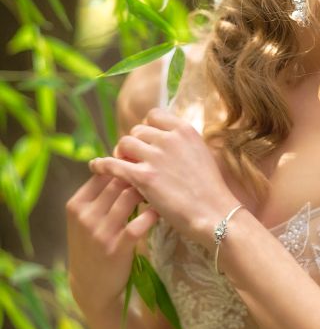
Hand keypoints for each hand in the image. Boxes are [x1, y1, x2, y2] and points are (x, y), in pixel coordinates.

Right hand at [66, 173, 157, 316]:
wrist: (90, 286)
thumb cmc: (92, 246)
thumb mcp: (85, 220)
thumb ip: (98, 195)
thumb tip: (121, 164)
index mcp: (76, 204)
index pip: (102, 173)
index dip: (123, 166)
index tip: (141, 165)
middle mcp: (85, 216)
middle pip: (117, 182)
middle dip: (138, 176)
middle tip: (157, 175)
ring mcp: (100, 232)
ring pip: (129, 197)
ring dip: (147, 192)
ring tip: (160, 192)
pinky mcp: (116, 248)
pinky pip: (139, 224)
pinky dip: (152, 215)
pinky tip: (160, 212)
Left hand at [87, 107, 239, 248]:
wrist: (215, 213)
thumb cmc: (211, 190)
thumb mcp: (201, 154)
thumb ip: (182, 144)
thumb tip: (162, 141)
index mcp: (185, 130)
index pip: (154, 116)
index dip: (147, 129)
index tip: (146, 142)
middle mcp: (169, 138)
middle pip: (137, 131)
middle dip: (133, 144)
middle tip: (133, 159)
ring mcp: (155, 157)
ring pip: (124, 144)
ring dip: (121, 155)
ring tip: (122, 167)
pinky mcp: (143, 177)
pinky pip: (113, 164)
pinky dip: (102, 165)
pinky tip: (95, 167)